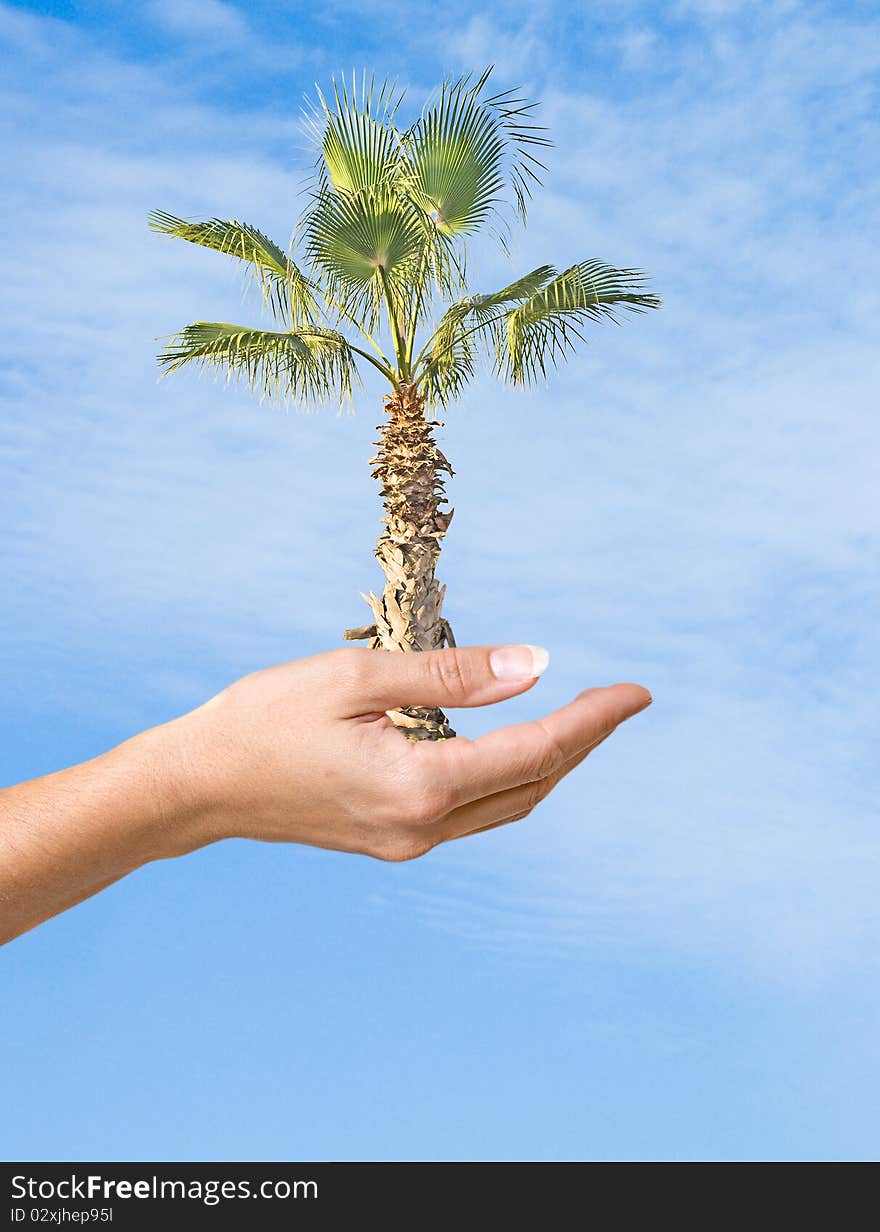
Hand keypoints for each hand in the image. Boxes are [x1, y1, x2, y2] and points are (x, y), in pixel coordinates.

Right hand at [167, 644, 651, 861]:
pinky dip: (507, 777)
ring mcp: (408, 842)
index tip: (637, 693)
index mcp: (420, 787)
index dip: (592, 720)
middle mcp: (423, 828)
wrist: (200, 786)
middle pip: (532, 785)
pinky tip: (512, 744)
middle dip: (582, 742)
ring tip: (580, 717)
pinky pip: (473, 811)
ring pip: (507, 805)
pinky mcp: (393, 839)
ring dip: (548, 762)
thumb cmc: (265, 720)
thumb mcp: (358, 679)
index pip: (535, 751)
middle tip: (618, 699)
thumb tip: (537, 663)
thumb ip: (452, 674)